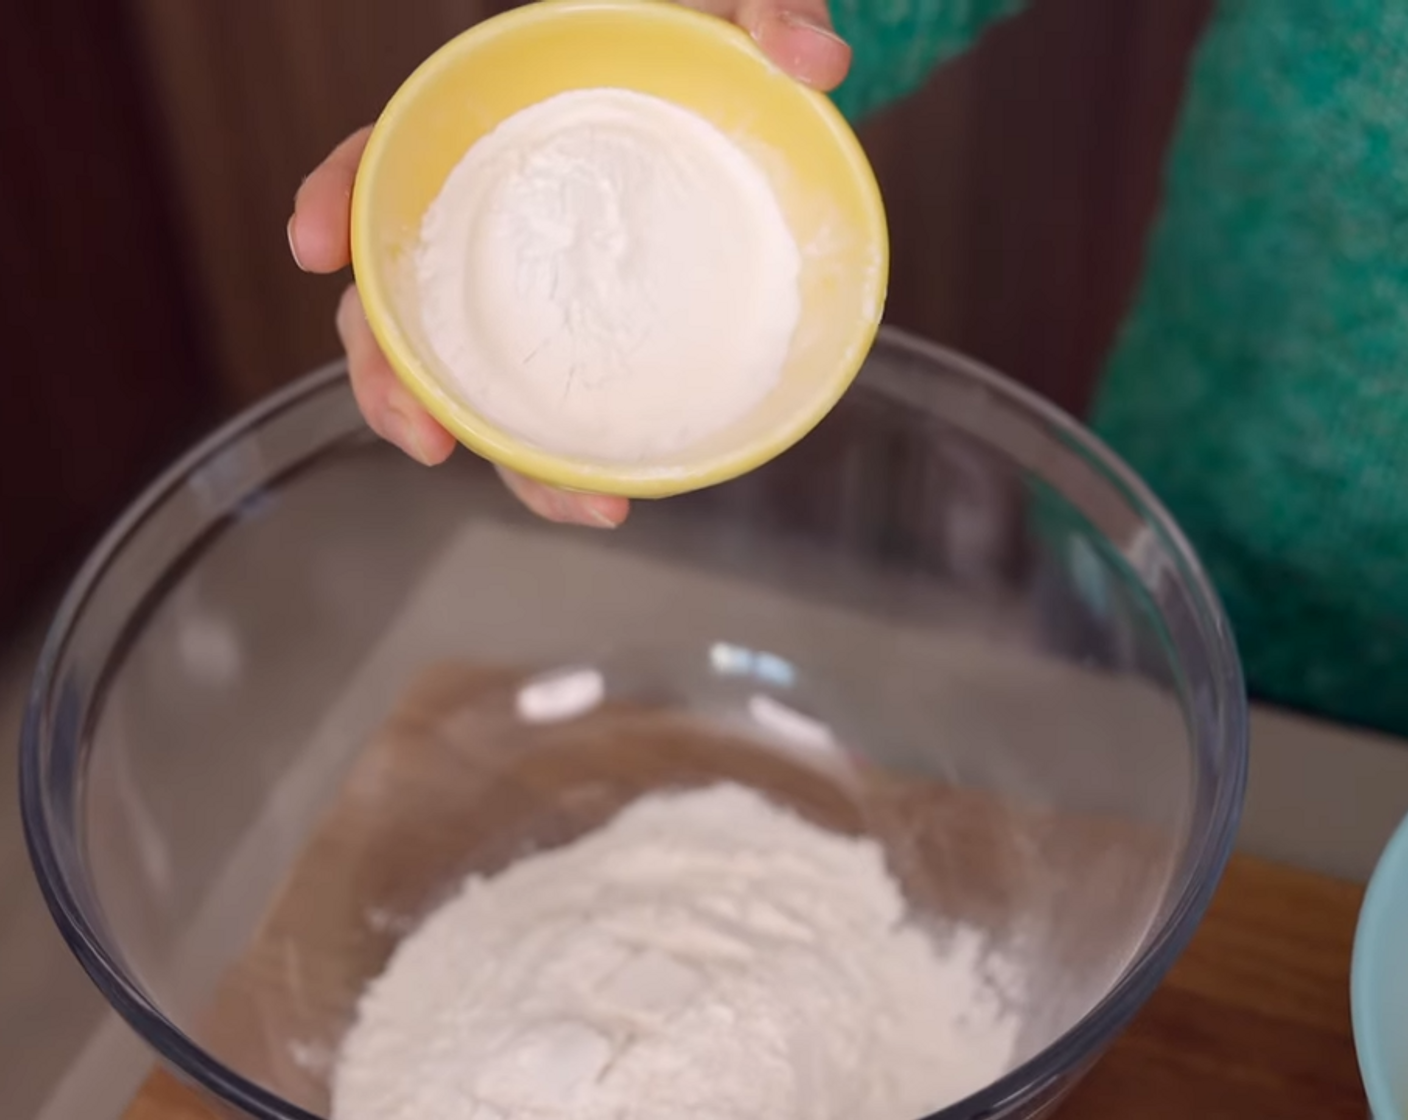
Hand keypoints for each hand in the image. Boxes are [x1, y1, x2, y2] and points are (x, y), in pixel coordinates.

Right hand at [288, 0, 848, 527]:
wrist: (735, 113)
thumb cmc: (702, 56)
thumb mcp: (726, 16)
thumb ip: (763, 15)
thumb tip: (816, 56)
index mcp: (494, 129)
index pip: (384, 155)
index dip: (337, 196)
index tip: (312, 246)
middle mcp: (493, 222)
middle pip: (399, 302)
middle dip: (390, 379)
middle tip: (426, 440)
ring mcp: (532, 287)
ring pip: (467, 378)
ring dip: (492, 450)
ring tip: (570, 504)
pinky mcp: (580, 336)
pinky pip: (546, 404)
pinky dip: (562, 459)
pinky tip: (608, 492)